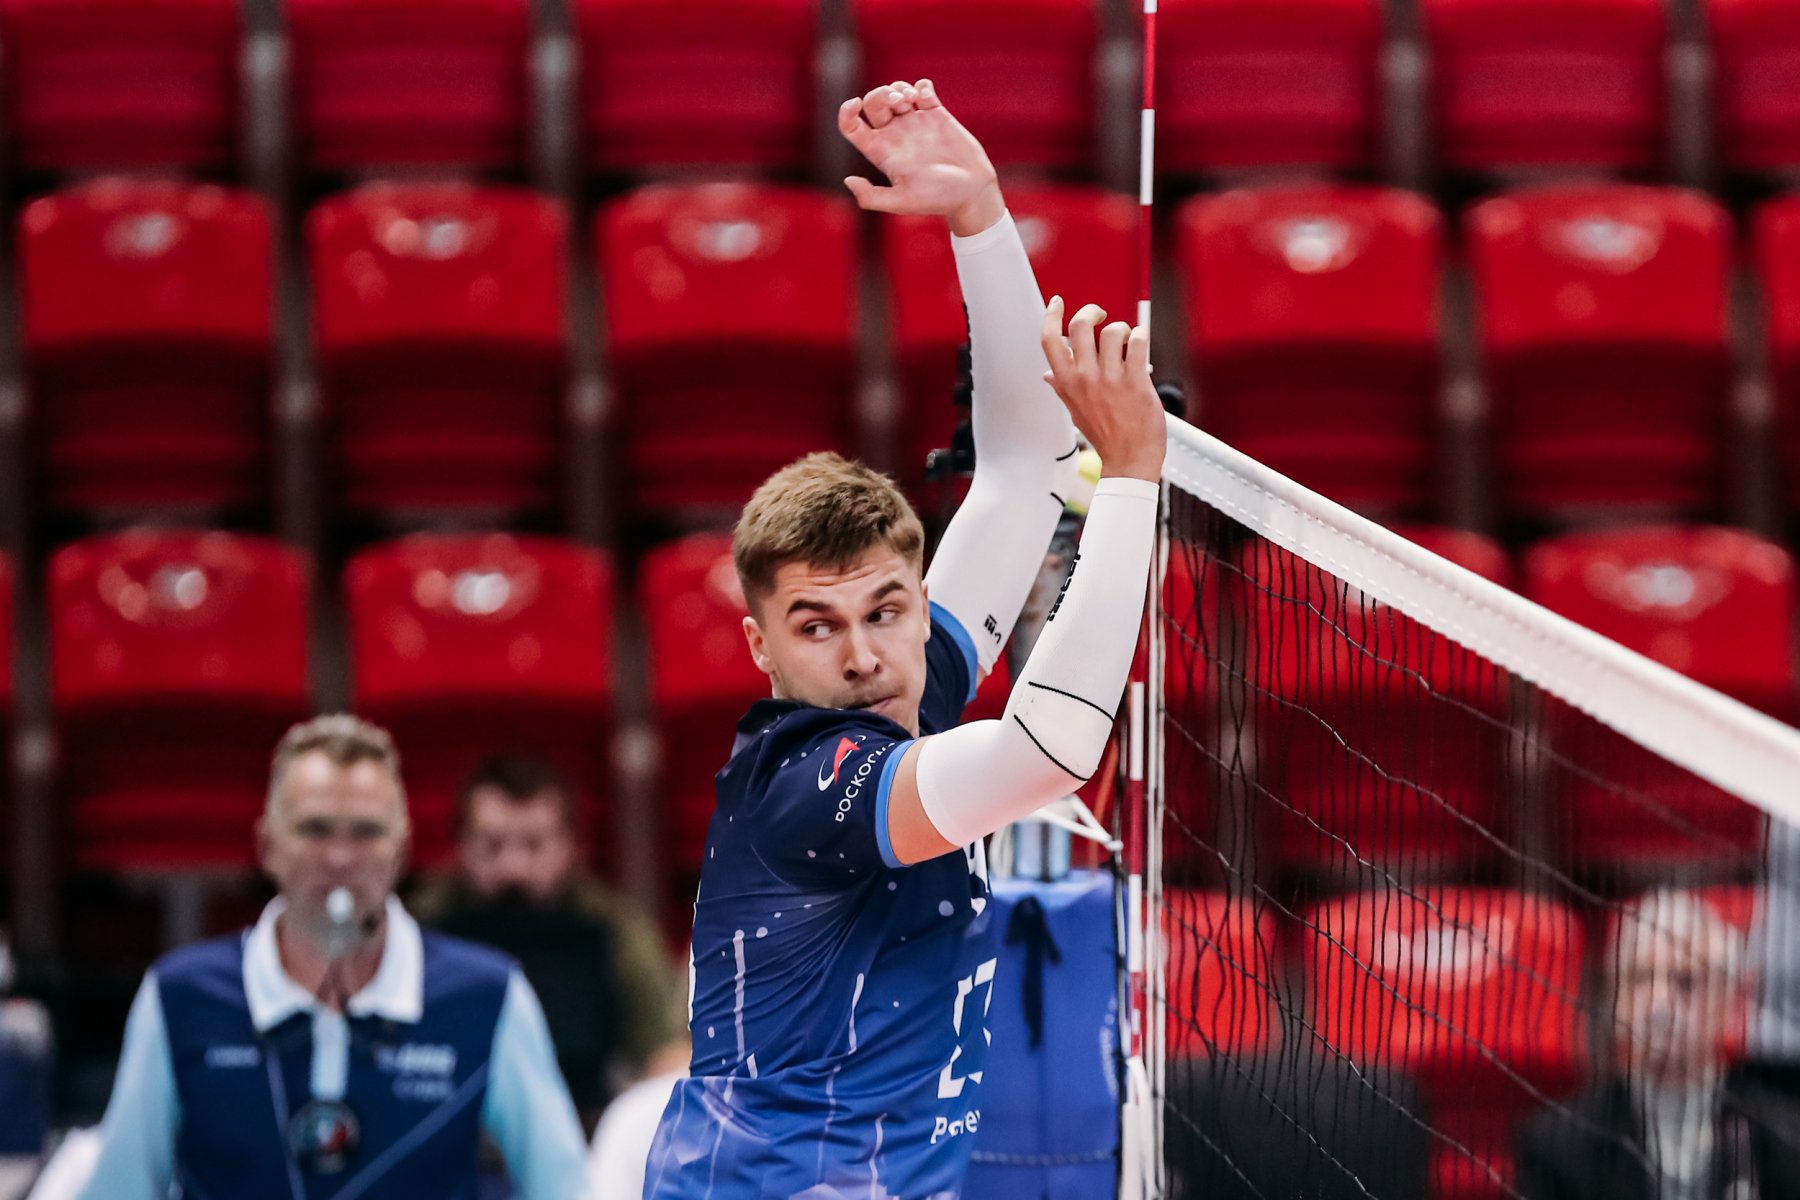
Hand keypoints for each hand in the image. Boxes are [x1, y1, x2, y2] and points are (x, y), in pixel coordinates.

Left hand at [837, 80, 1002, 236]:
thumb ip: (871, 196)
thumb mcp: (902, 201)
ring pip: (896, 90)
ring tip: (912, 100)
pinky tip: (926, 98)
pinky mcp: (937, 115)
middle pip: (873, 102)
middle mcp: (895, 135)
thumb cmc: (937, 199)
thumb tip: (848, 180)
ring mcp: (916, 123)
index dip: (846, 112)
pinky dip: (921, 86)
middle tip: (898, 103)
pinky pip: (923, 89)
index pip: (852, 127)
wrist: (971, 192)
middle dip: (880, 94)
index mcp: (881, 152)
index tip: (854, 103)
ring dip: (900, 88)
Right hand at [1040, 299, 1165, 482]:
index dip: (1052, 315)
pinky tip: (1141, 344)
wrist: (1129, 460)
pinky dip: (1141, 336)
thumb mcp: (1076, 411)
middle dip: (1092, 312)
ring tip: (1127, 342)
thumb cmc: (1105, 437)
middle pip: (1080, 325)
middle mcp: (1085, 378)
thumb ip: (1063, 388)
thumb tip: (1048, 375)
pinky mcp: (1135, 380)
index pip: (1050, 340)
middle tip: (1101, 317)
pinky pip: (1138, 342)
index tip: (1057, 303)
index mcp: (1067, 383)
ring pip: (1112, 331)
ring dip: (1123, 331)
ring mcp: (1110, 379)